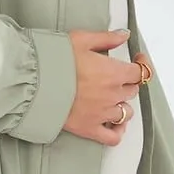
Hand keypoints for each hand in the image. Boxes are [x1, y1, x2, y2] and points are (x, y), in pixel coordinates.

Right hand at [62, 29, 145, 146]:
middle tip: (114, 77)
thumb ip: (106, 38)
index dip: (141, 65)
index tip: (138, 61)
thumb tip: (124, 36)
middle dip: (126, 83)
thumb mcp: (81, 40)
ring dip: (122, 105)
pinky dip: (117, 131)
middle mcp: (112, 94)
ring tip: (111, 99)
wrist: (33, 84)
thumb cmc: (54, 60)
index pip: (139, 72)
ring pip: (126, 113)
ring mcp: (102, 113)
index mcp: (113, 72)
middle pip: (131, 91)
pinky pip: (113, 137)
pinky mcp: (89, 128)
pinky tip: (114, 125)